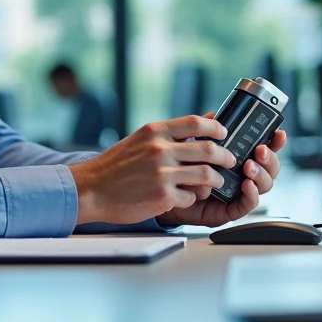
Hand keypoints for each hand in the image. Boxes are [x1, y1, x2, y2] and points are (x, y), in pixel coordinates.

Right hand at [68, 115, 236, 224]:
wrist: (91, 189)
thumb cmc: (115, 166)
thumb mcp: (139, 139)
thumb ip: (167, 133)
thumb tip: (198, 122)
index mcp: (155, 131)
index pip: (195, 122)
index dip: (215, 127)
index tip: (223, 133)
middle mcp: (159, 150)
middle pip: (208, 150)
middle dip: (226, 156)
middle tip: (230, 160)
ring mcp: (162, 174)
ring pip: (206, 175)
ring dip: (216, 180)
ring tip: (216, 182)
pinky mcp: (162, 197)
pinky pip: (190, 197)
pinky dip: (192, 198)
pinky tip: (185, 197)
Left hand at [156, 127, 286, 228]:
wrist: (166, 192)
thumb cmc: (182, 169)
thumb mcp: (194, 146)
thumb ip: (206, 131)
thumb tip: (214, 115)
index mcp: (239, 156)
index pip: (264, 148)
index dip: (275, 141)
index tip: (279, 133)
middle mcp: (243, 174)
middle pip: (270, 167)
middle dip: (270, 158)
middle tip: (260, 151)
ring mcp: (240, 192)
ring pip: (264, 185)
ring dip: (261, 174)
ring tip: (249, 166)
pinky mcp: (231, 209)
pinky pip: (248, 204)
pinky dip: (252, 194)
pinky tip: (247, 184)